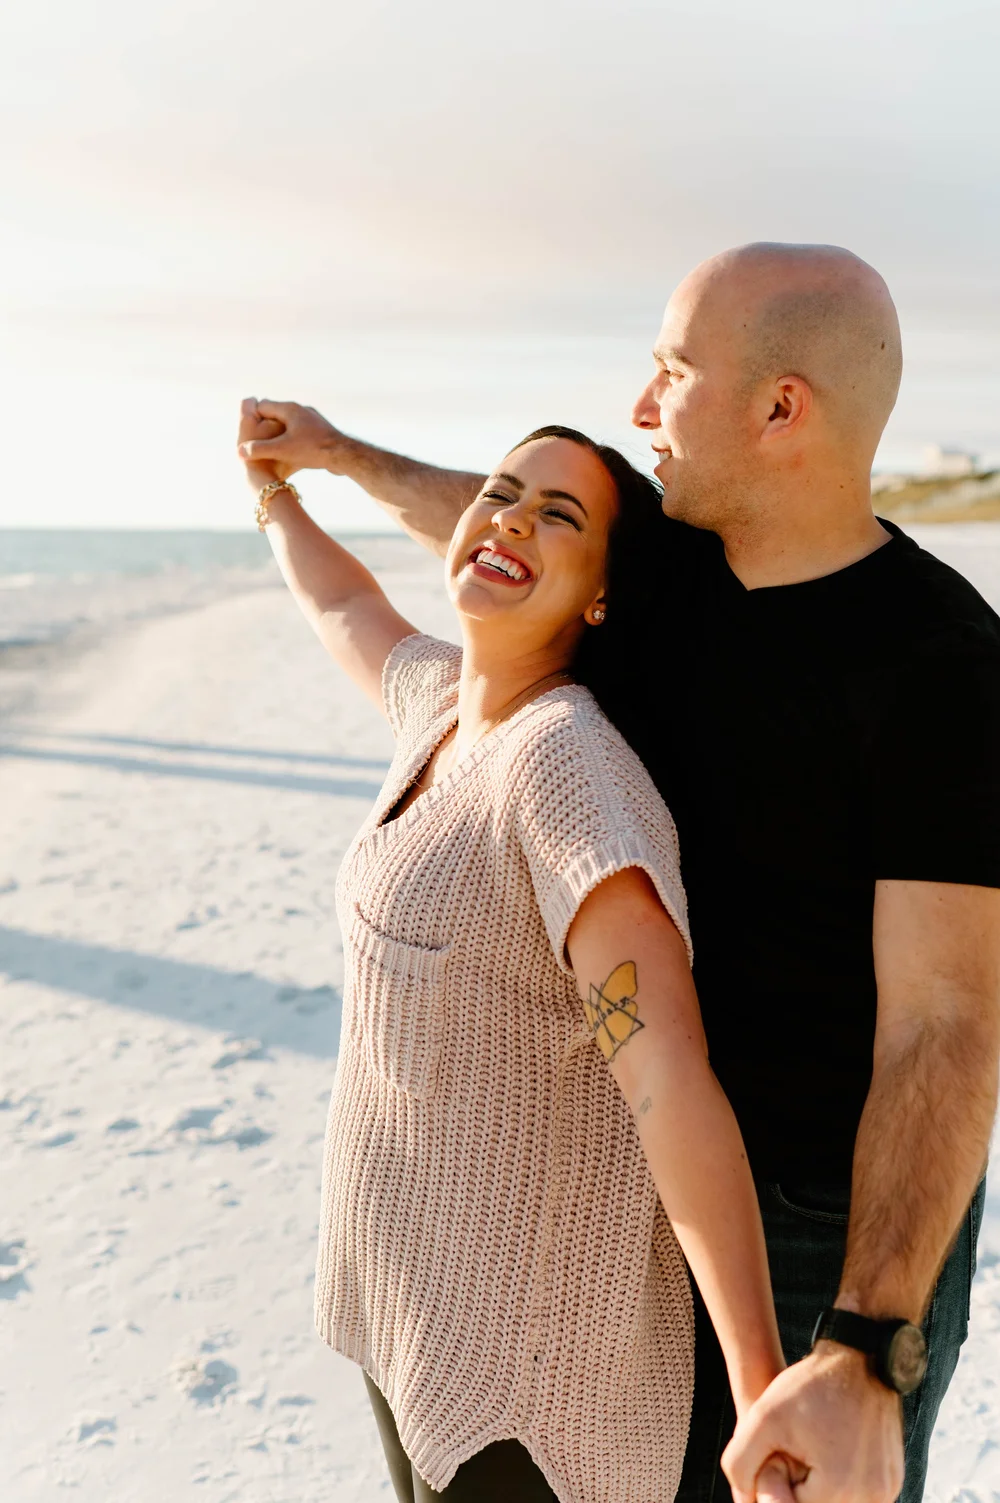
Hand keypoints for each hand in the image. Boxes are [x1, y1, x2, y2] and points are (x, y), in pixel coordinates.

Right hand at [237, 398, 349, 477]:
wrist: (345, 455)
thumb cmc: (313, 450)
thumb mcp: (282, 450)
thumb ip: (259, 449)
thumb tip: (239, 451)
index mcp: (289, 409)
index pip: (263, 406)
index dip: (253, 419)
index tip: (246, 432)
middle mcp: (301, 409)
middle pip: (276, 413)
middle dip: (265, 426)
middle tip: (256, 441)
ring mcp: (313, 418)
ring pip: (290, 423)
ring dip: (280, 433)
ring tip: (272, 447)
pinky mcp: (321, 429)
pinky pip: (301, 430)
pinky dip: (293, 438)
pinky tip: (292, 450)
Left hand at [722, 1345, 903, 1502]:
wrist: (861, 1360)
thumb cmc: (811, 1386)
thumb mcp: (761, 1417)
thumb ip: (740, 1465)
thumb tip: (746, 1499)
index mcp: (838, 1489)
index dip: (773, 1480)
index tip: (778, 1449)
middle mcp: (869, 1499)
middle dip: (795, 1485)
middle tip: (793, 1448)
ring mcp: (884, 1493)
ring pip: (832, 1502)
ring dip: (816, 1485)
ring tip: (810, 1448)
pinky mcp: (891, 1483)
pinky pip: (855, 1496)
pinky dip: (837, 1482)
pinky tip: (828, 1451)